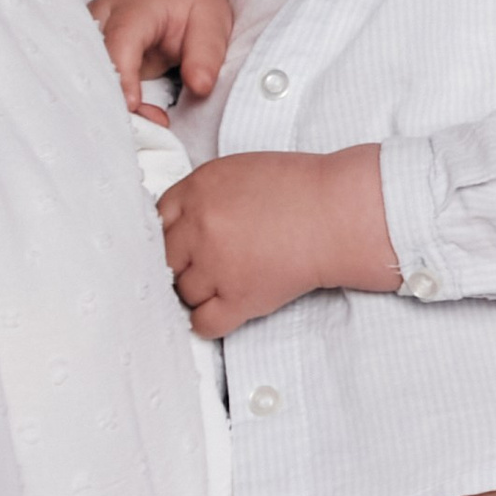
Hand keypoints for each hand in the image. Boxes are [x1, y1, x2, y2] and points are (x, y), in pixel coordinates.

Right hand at [92, 0, 237, 122]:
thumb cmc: (194, 1)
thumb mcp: (213, 21)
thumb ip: (207, 54)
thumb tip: (200, 88)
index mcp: (133, 6)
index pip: (120, 41)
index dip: (122, 76)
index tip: (132, 105)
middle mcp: (102, 17)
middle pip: (92, 61)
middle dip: (111, 99)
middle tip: (142, 130)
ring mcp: (89, 34)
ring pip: (84, 72)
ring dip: (106, 103)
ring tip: (140, 127)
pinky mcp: (89, 50)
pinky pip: (89, 79)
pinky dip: (106, 102)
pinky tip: (129, 121)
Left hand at [158, 145, 400, 335]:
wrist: (338, 214)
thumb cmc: (299, 189)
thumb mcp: (238, 172)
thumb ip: (203, 195)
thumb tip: (180, 224)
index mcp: (198, 189)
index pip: (158, 221)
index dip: (173, 235)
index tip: (185, 244)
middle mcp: (200, 227)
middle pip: (165, 259)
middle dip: (182, 264)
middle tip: (206, 264)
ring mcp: (216, 265)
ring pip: (183, 292)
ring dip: (200, 292)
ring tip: (228, 282)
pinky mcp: (239, 298)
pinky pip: (202, 323)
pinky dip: (210, 321)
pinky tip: (225, 309)